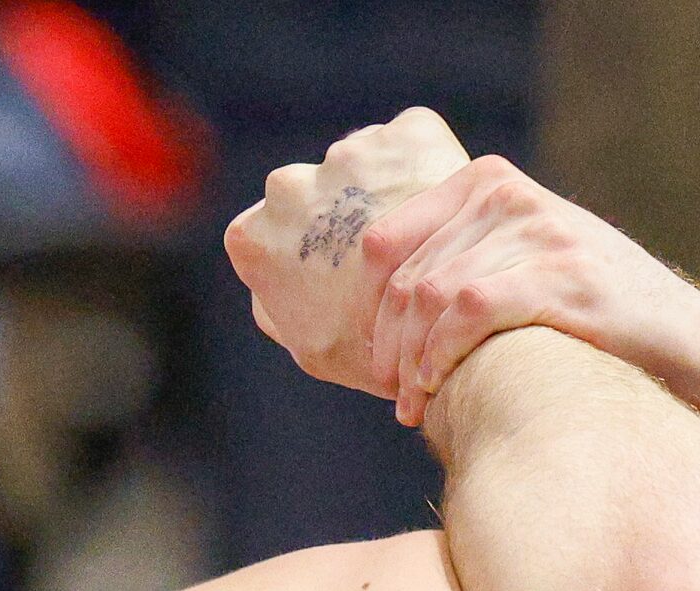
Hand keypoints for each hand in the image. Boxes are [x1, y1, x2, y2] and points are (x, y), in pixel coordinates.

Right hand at [223, 107, 471, 394]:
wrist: (446, 311)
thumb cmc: (373, 345)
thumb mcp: (308, 349)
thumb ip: (276, 310)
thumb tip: (273, 289)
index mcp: (252, 237)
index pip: (273, 241)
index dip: (309, 261)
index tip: (341, 280)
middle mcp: (289, 184)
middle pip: (317, 198)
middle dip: (344, 218)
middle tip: (387, 260)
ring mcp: (347, 153)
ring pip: (369, 170)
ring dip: (387, 193)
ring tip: (423, 240)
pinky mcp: (409, 131)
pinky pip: (420, 149)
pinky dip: (432, 172)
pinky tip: (447, 215)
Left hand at [351, 156, 699, 423]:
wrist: (688, 345)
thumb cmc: (589, 321)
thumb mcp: (519, 267)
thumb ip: (458, 264)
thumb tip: (372, 315)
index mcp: (489, 183)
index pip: (384, 241)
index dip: (366, 310)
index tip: (375, 361)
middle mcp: (510, 196)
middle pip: (404, 277)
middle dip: (388, 346)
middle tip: (395, 394)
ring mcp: (540, 232)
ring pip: (430, 296)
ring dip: (411, 362)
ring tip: (413, 405)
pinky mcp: (563, 276)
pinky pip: (469, 310)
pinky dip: (440, 356)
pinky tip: (438, 390)